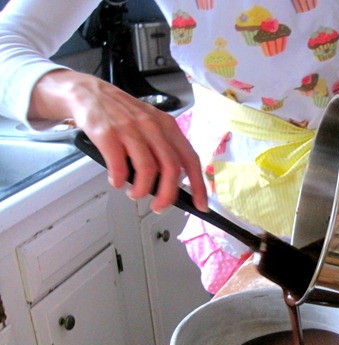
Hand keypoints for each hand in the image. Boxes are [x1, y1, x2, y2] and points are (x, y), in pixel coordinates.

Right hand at [30, 70, 208, 212]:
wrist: (87, 92)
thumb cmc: (120, 113)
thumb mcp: (150, 123)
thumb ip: (162, 148)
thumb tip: (171, 183)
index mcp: (167, 126)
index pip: (190, 159)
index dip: (198, 185)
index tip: (200, 205)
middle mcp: (152, 126)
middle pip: (171, 169)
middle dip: (167, 195)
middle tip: (159, 207)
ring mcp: (130, 129)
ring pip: (148, 170)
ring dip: (142, 190)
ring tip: (135, 194)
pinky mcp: (108, 134)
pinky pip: (119, 166)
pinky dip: (120, 180)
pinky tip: (117, 181)